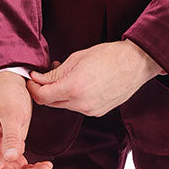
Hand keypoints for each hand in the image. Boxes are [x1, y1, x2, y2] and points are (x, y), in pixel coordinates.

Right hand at [0, 72, 53, 168]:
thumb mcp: (12, 114)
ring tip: (47, 166)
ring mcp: (0, 148)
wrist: (10, 81)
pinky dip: (30, 167)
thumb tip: (11, 158)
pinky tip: (43, 163)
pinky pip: (19, 164)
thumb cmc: (8, 94)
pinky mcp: (10, 145)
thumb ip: (12, 137)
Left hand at [27, 41, 162, 114]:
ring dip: (59, 93)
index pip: (42, 96)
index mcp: (74, 88)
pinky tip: (79, 83)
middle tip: (47, 74)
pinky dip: (73, 97)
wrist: (136, 64)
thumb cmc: (108, 56)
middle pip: (51, 103)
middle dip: (45, 90)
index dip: (33, 88)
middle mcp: (81, 103)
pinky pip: (78, 107)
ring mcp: (91, 110)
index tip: (32, 79)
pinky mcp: (98, 112)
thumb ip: (54, 73)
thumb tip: (37, 79)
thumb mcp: (76, 59)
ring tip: (67, 75)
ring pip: (64, 105)